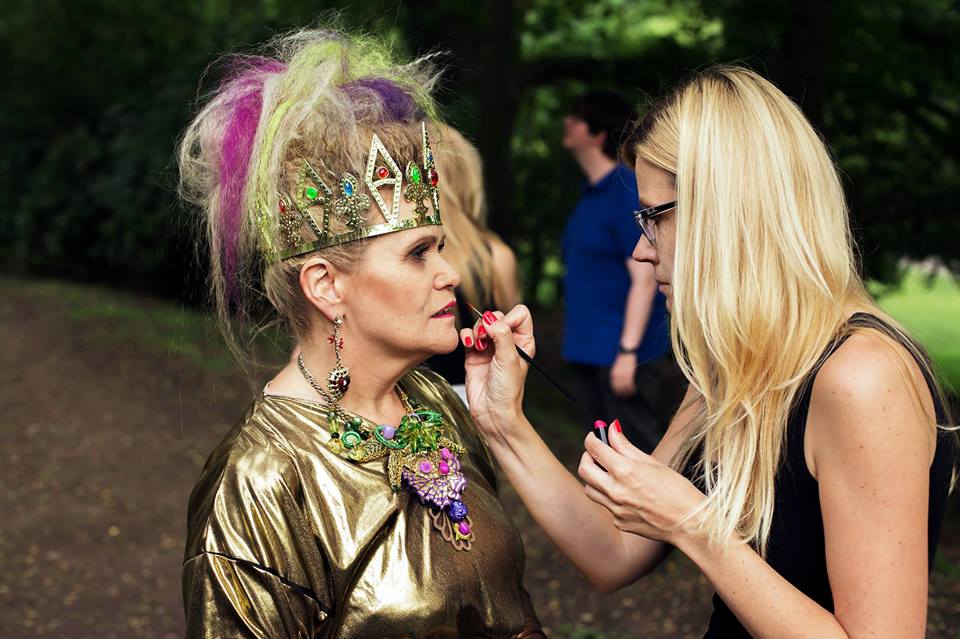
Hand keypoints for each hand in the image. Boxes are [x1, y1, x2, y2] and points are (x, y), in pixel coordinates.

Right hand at [460, 305, 535, 443]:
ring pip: (480, 324)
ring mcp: (489, 347)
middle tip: (486, 339)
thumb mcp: (509, 360)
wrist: (491, 411)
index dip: (509, 317)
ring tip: (478, 346)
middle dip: (488, 324)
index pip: (519, 314)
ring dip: (476, 331)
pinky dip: (465, 336)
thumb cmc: (507, 391)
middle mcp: (507, 342)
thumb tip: (491, 320)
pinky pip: (467, 335)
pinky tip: (469, 345)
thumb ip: (502, 335)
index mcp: (523, 341)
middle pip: (496, 316)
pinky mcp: (473, 353)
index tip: (501, 330)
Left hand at [577, 425, 704, 544]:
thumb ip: (626, 446)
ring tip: (610, 474)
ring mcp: (615, 509)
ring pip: (590, 489)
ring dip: (595, 478)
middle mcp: (615, 491)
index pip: (594, 448)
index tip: (594, 436)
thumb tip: (612, 428)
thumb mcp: (652, 462)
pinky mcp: (619, 522)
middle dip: (587, 457)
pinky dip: (611, 497)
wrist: (690, 524)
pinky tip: (628, 495)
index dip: (591, 439)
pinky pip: (606, 506)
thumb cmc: (677, 490)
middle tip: (597, 454)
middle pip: (584, 469)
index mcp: (624, 471)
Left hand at [610, 352, 637, 396]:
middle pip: (619, 388)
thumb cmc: (623, 357)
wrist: (626, 351)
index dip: (617, 392)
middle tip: (628, 396)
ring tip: (632, 393)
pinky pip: (630, 384)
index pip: (614, 387)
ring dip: (629, 392)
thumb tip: (619, 381)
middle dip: (623, 394)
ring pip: (625, 388)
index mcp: (613, 374)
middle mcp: (617, 376)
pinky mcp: (629, 374)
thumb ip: (617, 374)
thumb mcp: (617, 366)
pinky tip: (635, 389)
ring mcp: (623, 375)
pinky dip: (633, 388)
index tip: (620, 395)